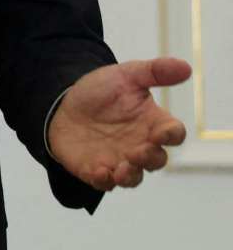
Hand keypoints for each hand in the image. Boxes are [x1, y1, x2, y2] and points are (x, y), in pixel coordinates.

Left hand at [48, 57, 191, 190]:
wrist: (62, 102)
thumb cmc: (101, 91)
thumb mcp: (126, 75)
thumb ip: (154, 72)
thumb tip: (186, 67)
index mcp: (152, 123)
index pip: (173, 134)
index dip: (172, 135)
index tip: (163, 132)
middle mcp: (140, 145)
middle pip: (156, 160)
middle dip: (150, 159)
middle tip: (138, 151)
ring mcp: (118, 159)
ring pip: (133, 177)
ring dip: (130, 175)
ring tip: (122, 169)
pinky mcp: (94, 169)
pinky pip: (104, 182)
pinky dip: (103, 180)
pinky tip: (98, 171)